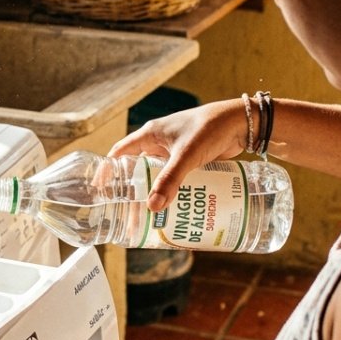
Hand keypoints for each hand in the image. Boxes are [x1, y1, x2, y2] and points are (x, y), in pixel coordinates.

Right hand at [108, 99, 247, 210]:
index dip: (108, 169)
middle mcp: (159, 142)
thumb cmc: (210, 128)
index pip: (120, 152)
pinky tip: (172, 208)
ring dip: (152, 193)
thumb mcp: (186, 155)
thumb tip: (153, 207)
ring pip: (156, 175)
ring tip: (148, 216)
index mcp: (150, 134)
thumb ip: (170, 180)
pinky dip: (171, 191)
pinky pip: (174, 178)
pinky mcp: (190, 159)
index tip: (99, 188)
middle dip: (132, 190)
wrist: (241, 123)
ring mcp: (175, 151)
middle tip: (126, 212)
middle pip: (137, 169)